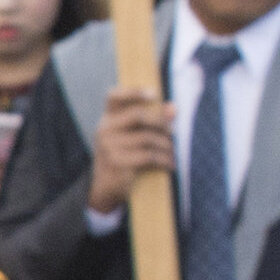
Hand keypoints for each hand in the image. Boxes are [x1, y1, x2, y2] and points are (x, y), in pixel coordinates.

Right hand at [86, 86, 172, 214]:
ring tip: (173, 152)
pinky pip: (149, 156)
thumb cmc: (123, 157)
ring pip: (147, 138)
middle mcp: (105, 130)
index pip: (114, 96)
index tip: (154, 94)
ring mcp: (110, 146)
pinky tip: (170, 164)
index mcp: (107, 119)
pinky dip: (164, 160)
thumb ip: (150, 121)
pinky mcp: (118, 162)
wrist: (105, 188)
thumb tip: (173, 108)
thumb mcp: (132, 137)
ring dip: (166, 146)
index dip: (133, 92)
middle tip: (173, 132)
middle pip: (138, 115)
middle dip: (161, 122)